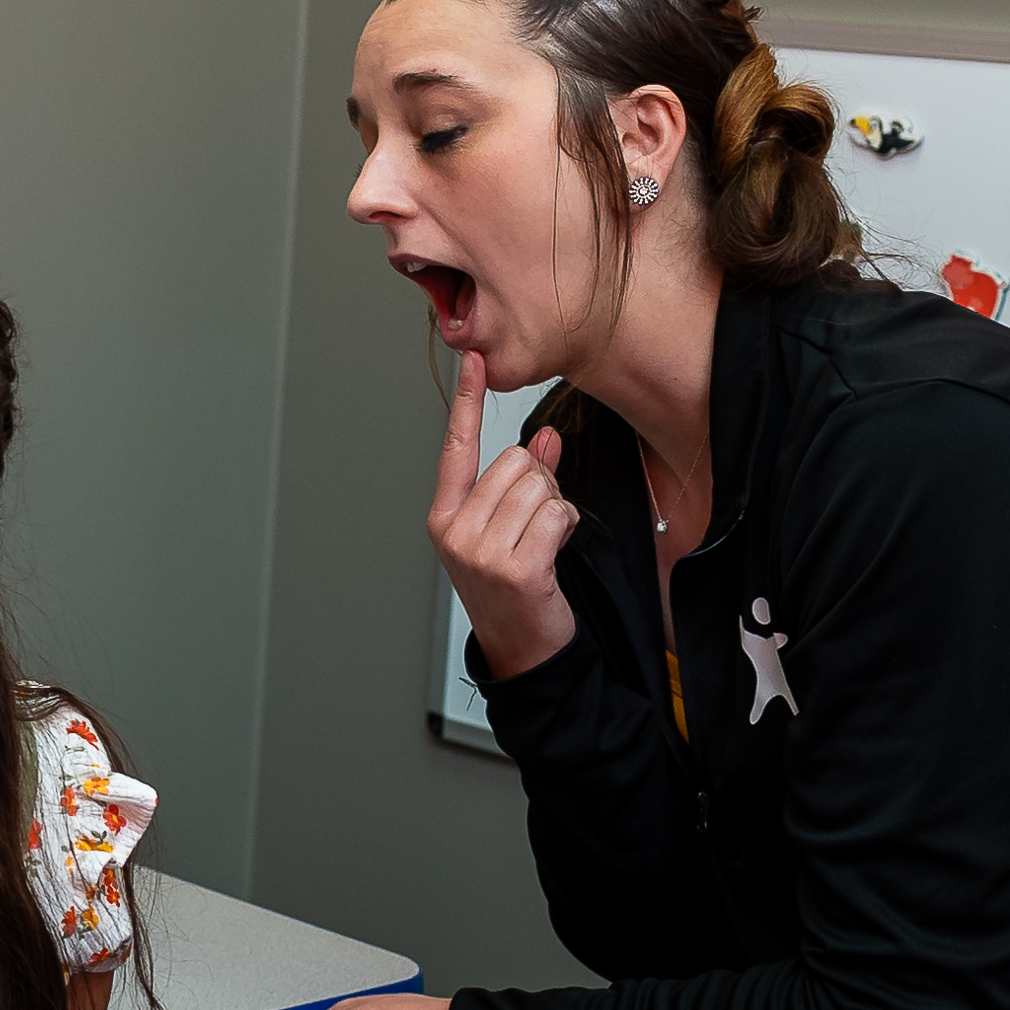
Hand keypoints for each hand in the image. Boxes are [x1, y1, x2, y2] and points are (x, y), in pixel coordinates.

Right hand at [427, 354, 578, 681]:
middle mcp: (455, 531)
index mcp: (444, 517)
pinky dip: (565, 527)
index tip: (472, 360)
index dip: (467, 402)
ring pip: (538, 487)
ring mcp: (481, 552)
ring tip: (542, 543)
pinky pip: (556, 514)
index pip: (457, 449)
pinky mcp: (514, 568)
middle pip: (514, 462)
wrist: (522, 650)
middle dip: (539, 485)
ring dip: (554, 509)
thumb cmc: (513, 589)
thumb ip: (525, 480)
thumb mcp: (508, 529)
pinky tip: (553, 552)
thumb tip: (547, 437)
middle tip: (534, 525)